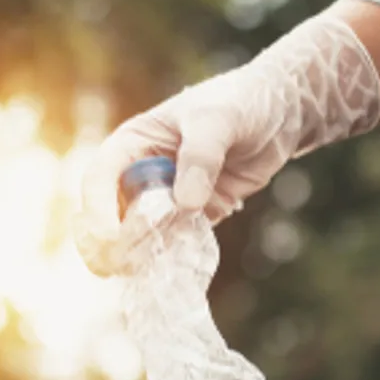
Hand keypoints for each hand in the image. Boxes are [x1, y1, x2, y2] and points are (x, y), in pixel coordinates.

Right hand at [74, 15, 379, 274]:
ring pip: (137, 233)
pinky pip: (174, 241)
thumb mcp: (218, 120)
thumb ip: (201, 157)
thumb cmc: (241, 102)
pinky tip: (172, 273)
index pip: (100, 177)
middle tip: (113, 269)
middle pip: (109, 212)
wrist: (281, 112)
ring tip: (140, 278)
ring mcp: (166, 196)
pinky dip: (169, 258)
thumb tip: (185, 204)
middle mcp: (142, 171)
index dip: (98, 208)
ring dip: (136, 256)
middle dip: (106, 242)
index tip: (109, 236)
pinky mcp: (193, 214)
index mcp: (134, 142)